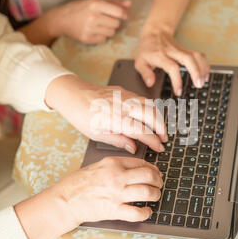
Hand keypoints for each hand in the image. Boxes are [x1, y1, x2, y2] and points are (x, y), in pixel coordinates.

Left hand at [45, 75, 167, 153]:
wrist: (73, 94)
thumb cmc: (82, 115)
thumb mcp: (97, 134)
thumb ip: (118, 140)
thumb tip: (133, 147)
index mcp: (115, 119)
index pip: (141, 131)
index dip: (153, 140)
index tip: (159, 147)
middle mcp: (122, 105)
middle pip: (151, 115)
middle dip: (161, 128)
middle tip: (164, 139)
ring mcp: (124, 96)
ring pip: (150, 104)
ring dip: (158, 117)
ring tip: (160, 129)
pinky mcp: (124, 91)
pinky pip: (142, 98)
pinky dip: (150, 108)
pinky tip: (150, 117)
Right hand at [49, 0, 131, 44]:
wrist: (61, 19)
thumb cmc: (81, 8)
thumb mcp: (95, 1)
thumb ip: (113, 3)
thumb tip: (129, 4)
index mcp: (95, 4)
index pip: (118, 12)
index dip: (124, 15)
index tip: (125, 16)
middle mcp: (92, 16)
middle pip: (116, 24)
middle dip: (114, 22)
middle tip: (107, 20)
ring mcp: (89, 29)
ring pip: (112, 33)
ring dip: (109, 30)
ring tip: (100, 25)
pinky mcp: (86, 39)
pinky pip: (104, 40)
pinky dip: (102, 36)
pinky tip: (94, 31)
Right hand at [58, 157, 162, 224]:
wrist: (65, 200)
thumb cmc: (79, 183)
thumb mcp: (99, 166)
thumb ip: (117, 165)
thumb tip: (138, 168)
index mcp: (113, 163)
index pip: (141, 163)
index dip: (153, 168)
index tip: (155, 173)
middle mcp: (116, 177)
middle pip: (149, 175)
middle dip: (158, 180)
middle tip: (159, 184)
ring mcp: (116, 194)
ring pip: (147, 192)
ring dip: (156, 195)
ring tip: (155, 196)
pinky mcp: (114, 210)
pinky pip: (137, 213)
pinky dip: (146, 213)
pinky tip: (147, 211)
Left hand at [134, 29, 209, 95]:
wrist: (155, 33)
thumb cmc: (147, 50)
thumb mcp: (139, 61)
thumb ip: (145, 73)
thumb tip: (150, 83)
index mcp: (160, 56)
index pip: (171, 67)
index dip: (176, 80)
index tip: (179, 92)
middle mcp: (172, 52)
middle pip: (188, 59)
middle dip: (196, 72)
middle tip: (199, 85)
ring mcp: (181, 49)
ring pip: (196, 56)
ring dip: (202, 68)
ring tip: (204, 81)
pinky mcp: (187, 50)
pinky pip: (199, 55)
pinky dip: (205, 64)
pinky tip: (206, 74)